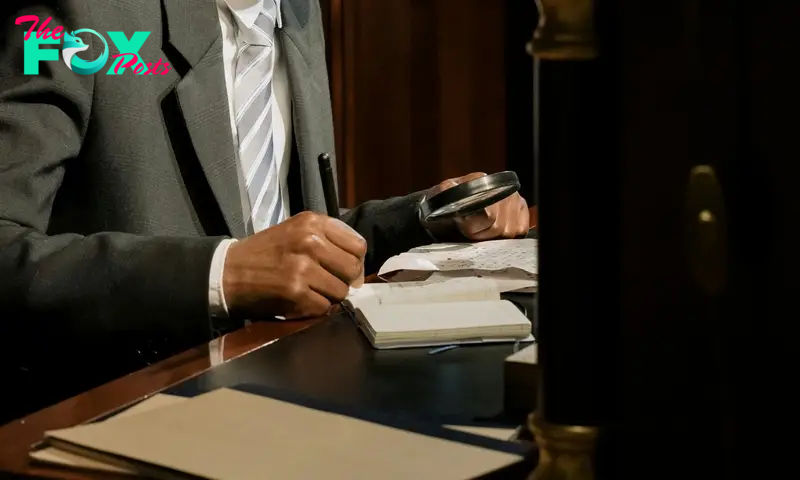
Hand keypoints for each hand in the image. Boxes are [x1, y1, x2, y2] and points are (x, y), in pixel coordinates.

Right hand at [222, 212, 366, 318]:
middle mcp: (310, 241)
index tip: (344, 270)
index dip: (355, 262)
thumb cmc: (266, 252)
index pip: (358, 245)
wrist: (228, 270)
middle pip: (353, 269)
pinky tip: (299, 300)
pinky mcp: (295, 291)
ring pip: (341, 291)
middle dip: (345, 281)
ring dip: (329, 296)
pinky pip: (324, 307)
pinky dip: (314, 308)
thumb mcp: (296, 230)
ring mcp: (303, 266)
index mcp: (313, 222)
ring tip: (310, 291)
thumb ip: (328, 240)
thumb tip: (358, 269)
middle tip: (328, 284)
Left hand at [425, 172, 529, 240]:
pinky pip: (520, 230)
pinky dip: (507, 235)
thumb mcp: (438, 200)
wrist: (451, 209)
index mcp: (479, 181)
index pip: (487, 215)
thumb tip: (449, 188)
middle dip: (481, 233)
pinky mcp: (521, 208)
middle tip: (469, 229)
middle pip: (498, 225)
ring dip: (492, 236)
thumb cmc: (444, 207)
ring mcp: (513, 197)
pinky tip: (494, 231)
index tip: (462, 226)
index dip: (473, 227)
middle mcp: (500, 187)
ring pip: (508, 231)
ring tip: (480, 228)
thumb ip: (444, 193)